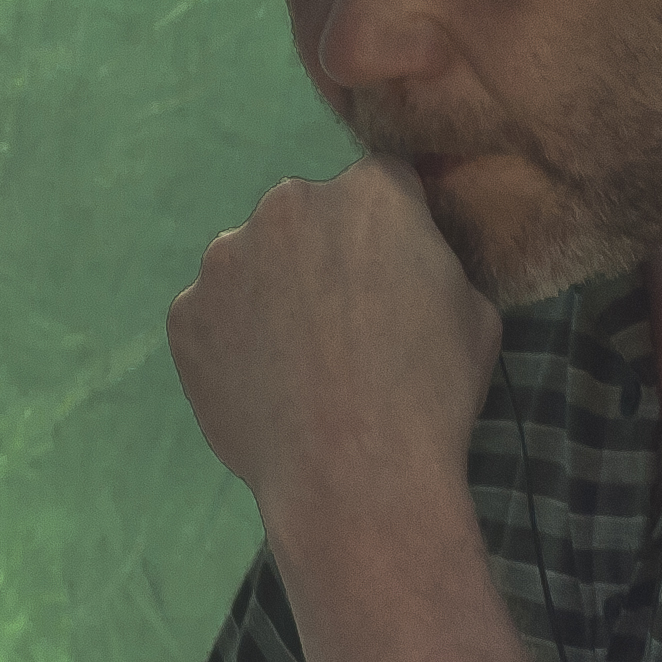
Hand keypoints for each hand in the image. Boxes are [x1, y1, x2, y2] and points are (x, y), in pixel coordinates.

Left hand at [167, 155, 499, 530]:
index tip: (395, 275)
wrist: (353, 475)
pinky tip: (265, 388)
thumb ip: (432, 262)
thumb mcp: (476, 312)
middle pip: (307, 218)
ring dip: (272, 295)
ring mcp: (225, 260)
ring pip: (252, 263)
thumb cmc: (430, 393)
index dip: (392, 232)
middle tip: (344, 326)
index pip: (382, 185)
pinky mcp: (185, 315)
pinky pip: (213, 316)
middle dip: (323, 257)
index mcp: (368, 193)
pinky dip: (233, 342)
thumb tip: (411, 263)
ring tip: (299, 365)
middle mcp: (288, 206)